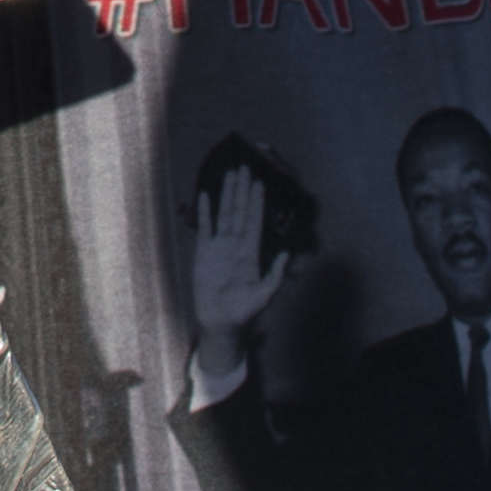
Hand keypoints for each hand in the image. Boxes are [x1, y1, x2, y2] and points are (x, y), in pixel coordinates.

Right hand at [187, 166, 294, 383]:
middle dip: (242, 190)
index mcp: (251, 253)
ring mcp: (219, 248)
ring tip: (229, 174)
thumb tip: (287, 254)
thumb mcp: (265, 295)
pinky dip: (205, 212)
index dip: (257, 202)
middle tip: (245, 167)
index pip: (255, 221)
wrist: (220, 324)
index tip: (259, 183)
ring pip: (224, 215)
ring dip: (226, 194)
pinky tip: (206, 196)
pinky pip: (204, 229)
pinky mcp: (203, 254)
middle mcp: (236, 245)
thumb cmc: (244, 312)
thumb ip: (275, 275)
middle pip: (239, 212)